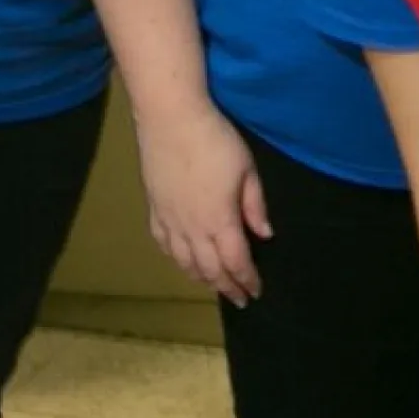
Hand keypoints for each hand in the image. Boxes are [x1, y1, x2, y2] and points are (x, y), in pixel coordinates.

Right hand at [135, 100, 268, 305]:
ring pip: (184, 262)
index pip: (236, 261)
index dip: (247, 280)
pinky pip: (164, 244)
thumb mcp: (247, 170)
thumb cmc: (215, 140)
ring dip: (201, 278)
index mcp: (220, 220)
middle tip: (238, 299)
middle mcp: (192, 228)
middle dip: (226, 286)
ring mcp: (169, 220)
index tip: (255, 291)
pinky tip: (182, 261)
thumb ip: (255, 205)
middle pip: (210, 269)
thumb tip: (264, 234)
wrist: (171, 118)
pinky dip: (176, 259)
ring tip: (214, 284)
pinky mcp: (154, 209)